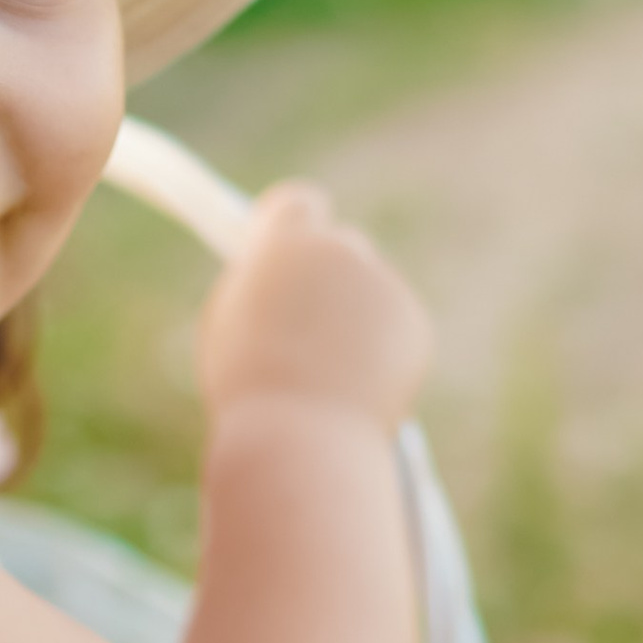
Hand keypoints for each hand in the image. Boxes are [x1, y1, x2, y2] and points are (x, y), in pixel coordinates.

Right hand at [195, 182, 432, 430]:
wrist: (303, 439)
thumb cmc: (250, 388)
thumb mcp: (229, 323)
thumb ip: (257, 284)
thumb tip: (275, 273)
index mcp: (286, 244)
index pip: (299, 203)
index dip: (293, 223)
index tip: (287, 243)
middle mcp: (341, 250)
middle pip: (340, 246)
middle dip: (328, 274)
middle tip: (307, 320)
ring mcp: (383, 284)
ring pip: (368, 289)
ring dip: (353, 316)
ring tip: (326, 372)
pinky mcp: (413, 321)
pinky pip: (393, 324)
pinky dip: (380, 348)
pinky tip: (356, 383)